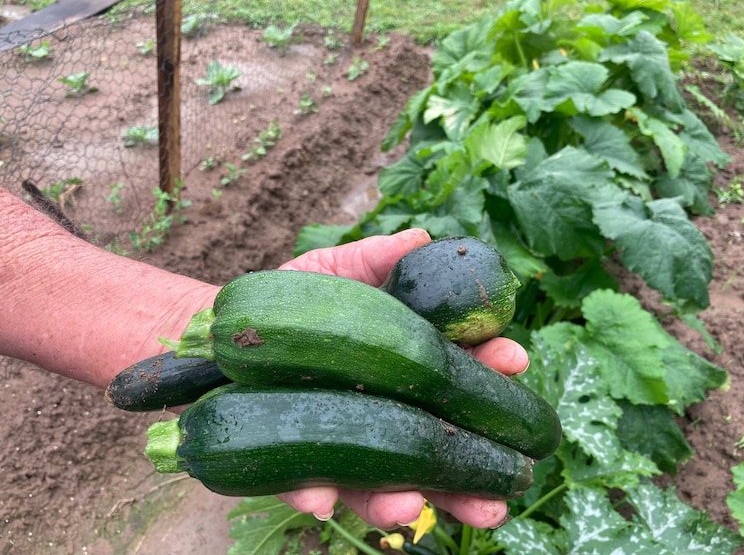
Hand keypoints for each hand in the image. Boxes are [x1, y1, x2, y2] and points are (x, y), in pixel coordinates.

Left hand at [276, 228, 529, 528]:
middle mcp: (385, 414)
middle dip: (476, 469)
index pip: (459, 375)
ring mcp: (344, 447)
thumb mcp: (335, 273)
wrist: (230, 332)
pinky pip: (308, 487)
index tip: (513, 359)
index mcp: (406, 368)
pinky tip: (320, 497)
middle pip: (438, 447)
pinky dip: (315, 493)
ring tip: (414, 507)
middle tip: (507, 481)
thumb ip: (374, 259)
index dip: (491, 370)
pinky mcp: (298, 468)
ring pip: (385, 486)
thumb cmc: (297, 303)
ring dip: (406, 503)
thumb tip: (419, 237)